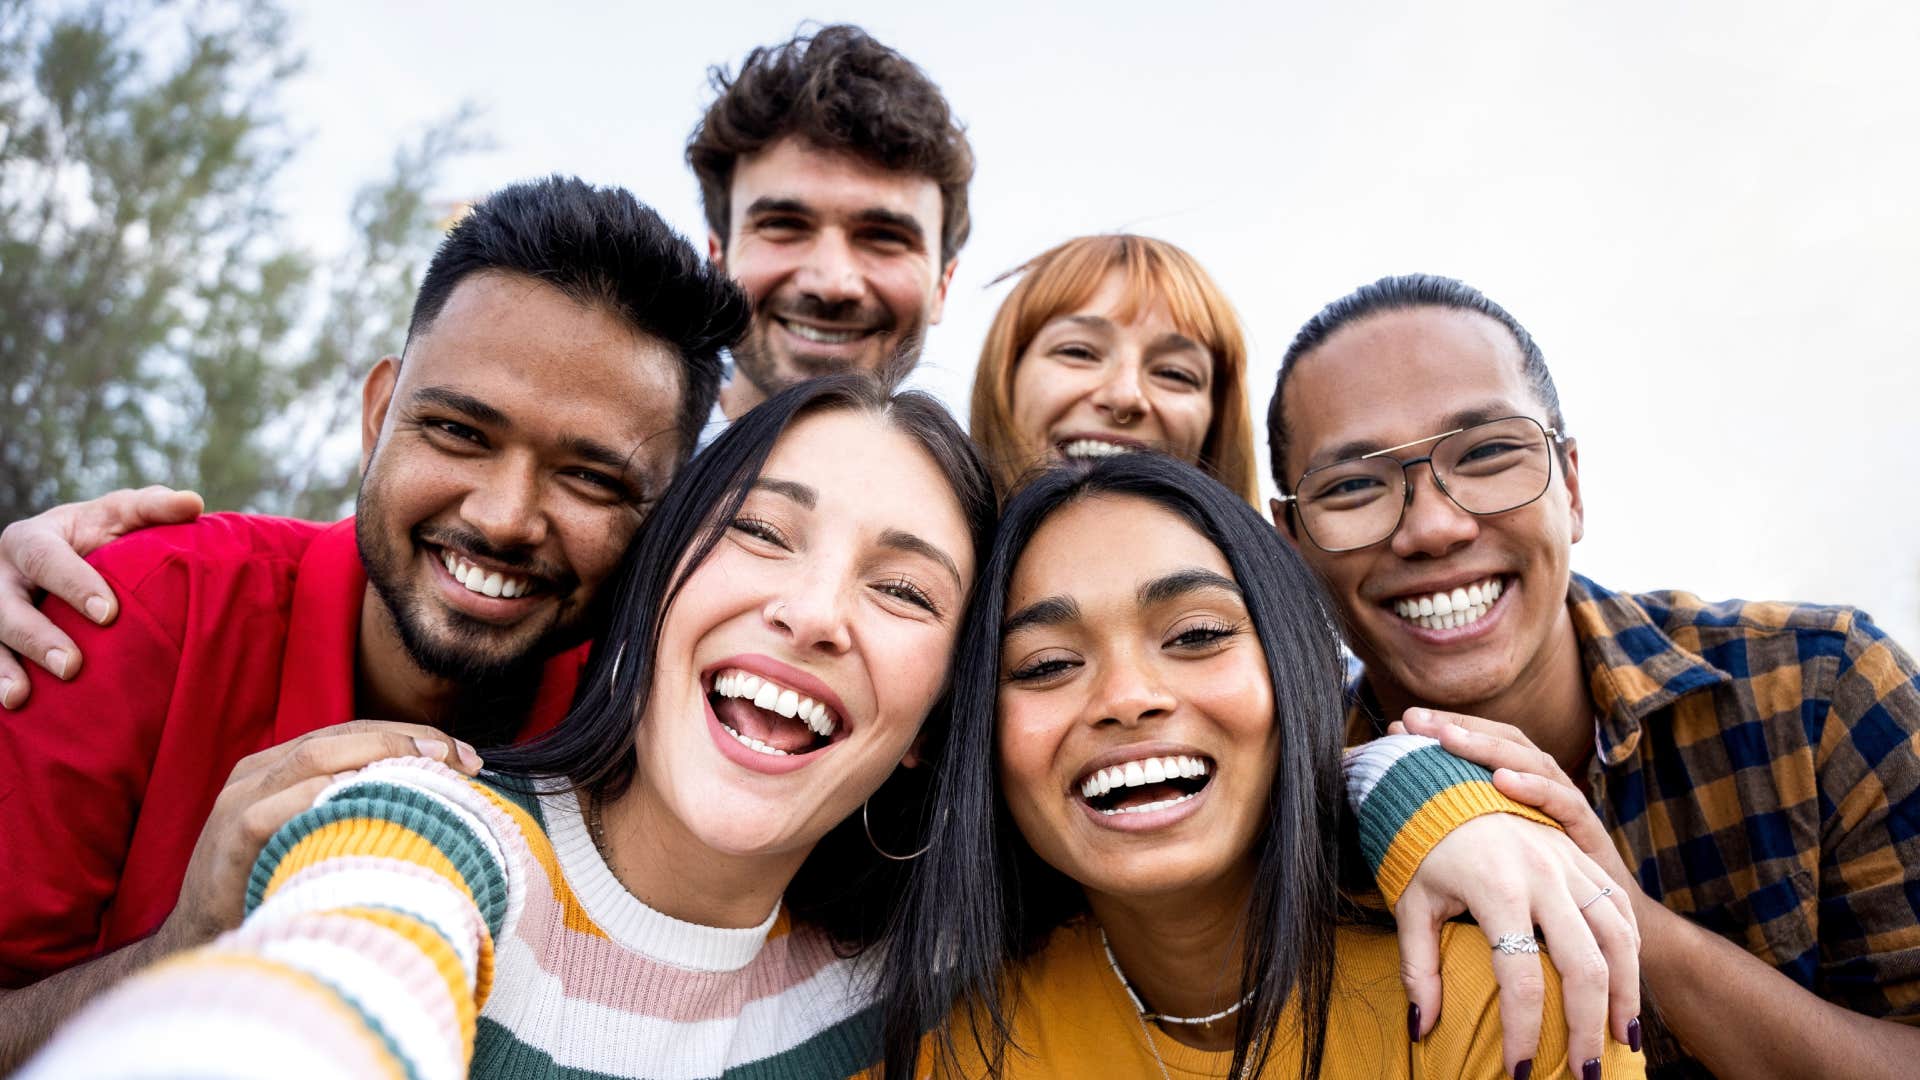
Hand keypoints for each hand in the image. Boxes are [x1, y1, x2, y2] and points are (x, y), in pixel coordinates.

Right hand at [0, 486, 203, 708]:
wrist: (74, 561)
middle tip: (72, 666)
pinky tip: (13, 706)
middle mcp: (2, 575)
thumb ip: (154, 508)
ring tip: (21, 696)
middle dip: (37, 636)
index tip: (109, 614)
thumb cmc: (103, 535)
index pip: (45, 558)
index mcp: (32, 539)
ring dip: (4, 667)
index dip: (72, 584)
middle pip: (7, 605)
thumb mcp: (124, 516)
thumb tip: (193, 502)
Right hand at [152, 720, 483, 953]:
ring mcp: (238, 803)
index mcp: (277, 768)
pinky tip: (373, 803)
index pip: (351, 733)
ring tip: (434, 771)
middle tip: (462, 759)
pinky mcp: (230, 840)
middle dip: (406, 740)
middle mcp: (256, 775)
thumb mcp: (314, 839)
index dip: (410, 735)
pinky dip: (324, 799)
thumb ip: (353, 811)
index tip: (466, 755)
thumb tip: (438, 802)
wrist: (201, 942)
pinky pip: (275, 809)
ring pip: (313, 758)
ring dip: (379, 758)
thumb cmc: (272, 888)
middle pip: (339, 737)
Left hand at [1392, 713, 1640, 1075]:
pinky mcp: (1586, 857)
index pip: (1519, 979)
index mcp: (1498, 887)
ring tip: (1617, 1043)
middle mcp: (1544, 874)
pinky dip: (1631, 959)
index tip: (1519, 1072)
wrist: (1444, 779)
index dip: (1522, 1033)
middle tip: (1583, 1076)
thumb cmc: (1420, 845)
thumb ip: (1417, 968)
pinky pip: (1621, 914)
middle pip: (1583, 968)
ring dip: (1623, 998)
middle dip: (1586, 1030)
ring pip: (1618, 941)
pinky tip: (1624, 992)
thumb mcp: (1410, 903)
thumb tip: (1420, 1029)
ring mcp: (1571, 863)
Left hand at [1397, 707, 1641, 919]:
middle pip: (1504, 742)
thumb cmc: (1537, 893)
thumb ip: (1456, 835)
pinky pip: (1563, 803)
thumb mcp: (1491, 855)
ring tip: (1448, 738)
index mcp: (1519, 787)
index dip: (1444, 728)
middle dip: (1457, 726)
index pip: (1482, 743)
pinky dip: (1534, 788)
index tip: (1397, 724)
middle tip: (1414, 719)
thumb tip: (1392, 824)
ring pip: (1532, 762)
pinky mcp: (1588, 835)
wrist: (1606, 927)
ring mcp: (1567, 807)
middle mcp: (1544, 788)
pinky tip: (1503, 781)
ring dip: (1488, 747)